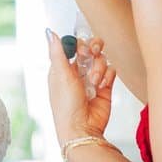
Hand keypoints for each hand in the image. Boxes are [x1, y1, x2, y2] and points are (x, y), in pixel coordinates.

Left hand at [44, 28, 115, 144]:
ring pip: (101, 59)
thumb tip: (49, 32)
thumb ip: (58, 52)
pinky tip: (101, 86)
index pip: (73, 45)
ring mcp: (92, 79)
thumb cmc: (66, 106)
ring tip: (94, 82)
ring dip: (99, 68)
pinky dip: (108, 76)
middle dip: (93, 49)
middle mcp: (77, 72)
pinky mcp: (105, 87)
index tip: (81, 49)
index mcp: (62, 68)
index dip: (79, 44)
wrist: (82, 128)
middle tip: (92, 54)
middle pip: (90, 48)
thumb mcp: (60, 75)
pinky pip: (111, 71)